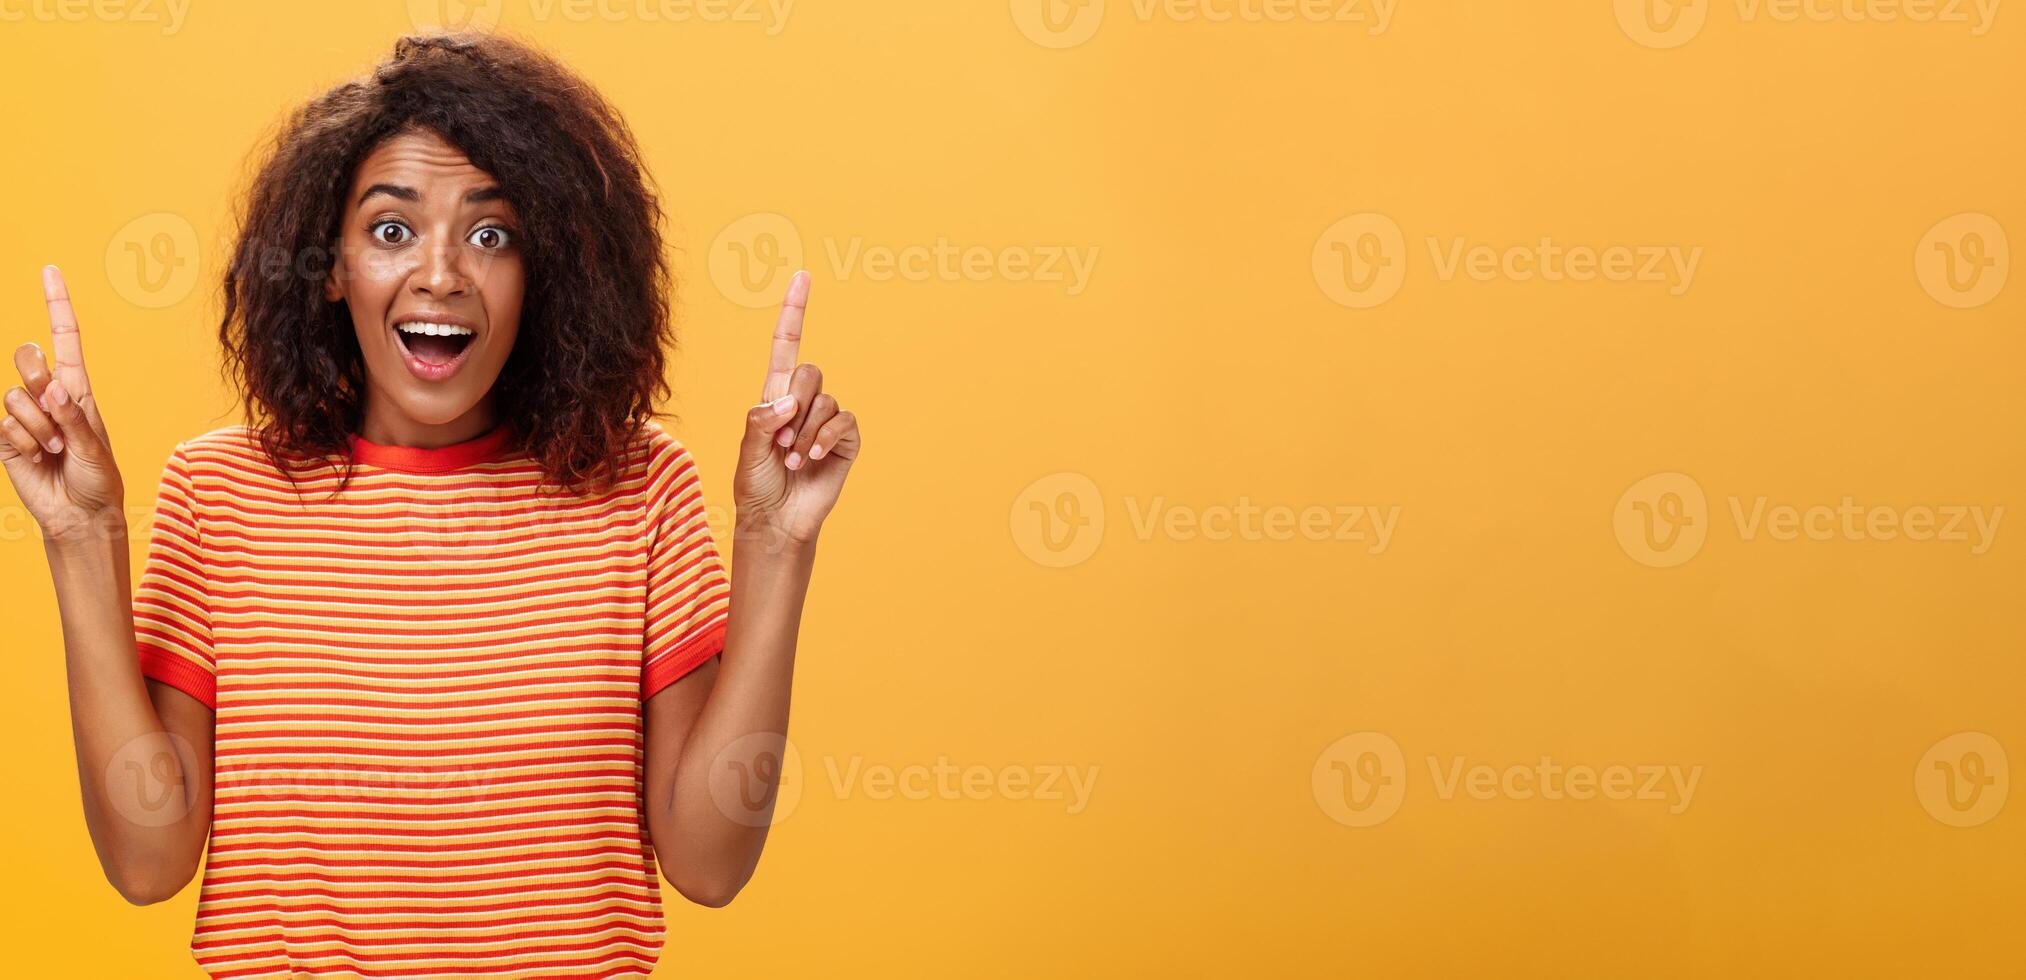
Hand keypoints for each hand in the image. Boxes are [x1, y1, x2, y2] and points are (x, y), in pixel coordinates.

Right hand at [2, 266, 123, 543]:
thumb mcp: (96, 447)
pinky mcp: (7, 437)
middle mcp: (49, 396)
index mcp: (77, 389)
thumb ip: (73, 417)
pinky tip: (39, 457)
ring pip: (16, 396)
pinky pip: (6, 424)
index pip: (65, 338)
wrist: (80, 513)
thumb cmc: (98, 479)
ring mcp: (25, 415)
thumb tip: (51, 387)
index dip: (57, 304)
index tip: (50, 271)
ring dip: (40, 426)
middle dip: (38, 380)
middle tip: (57, 413)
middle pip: (28, 358)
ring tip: (57, 449)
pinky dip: (26, 441)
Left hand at [733, 270, 859, 546]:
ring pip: (825, 399)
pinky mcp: (845, 440)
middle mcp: (803, 402)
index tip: (802, 276)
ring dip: (804, 432)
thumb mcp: (747, 448)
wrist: (776, 520)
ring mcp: (826, 421)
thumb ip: (762, 419)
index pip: (787, 344)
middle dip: (793, 404)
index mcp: (775, 395)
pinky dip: (824, 439)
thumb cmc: (755, 484)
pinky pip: (843, 420)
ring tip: (791, 459)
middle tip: (780, 440)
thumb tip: (791, 401)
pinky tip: (809, 460)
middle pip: (809, 371)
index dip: (795, 311)